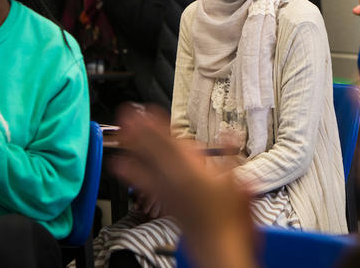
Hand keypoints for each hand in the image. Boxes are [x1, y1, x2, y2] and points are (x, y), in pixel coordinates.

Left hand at [108, 105, 255, 267]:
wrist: (220, 248)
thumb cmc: (231, 219)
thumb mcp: (239, 181)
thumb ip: (231, 154)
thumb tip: (229, 133)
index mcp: (193, 171)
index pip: (170, 141)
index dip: (157, 125)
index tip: (146, 111)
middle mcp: (177, 180)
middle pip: (154, 150)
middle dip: (140, 132)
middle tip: (126, 114)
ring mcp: (169, 192)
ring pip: (146, 164)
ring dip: (132, 148)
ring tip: (120, 135)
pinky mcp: (166, 203)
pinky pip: (144, 183)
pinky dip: (130, 172)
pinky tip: (120, 167)